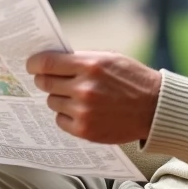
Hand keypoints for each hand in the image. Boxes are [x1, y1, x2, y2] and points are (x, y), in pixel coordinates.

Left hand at [26, 50, 161, 143]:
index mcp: (90, 66)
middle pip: (45, 83)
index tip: (32, 65)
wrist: (155, 108)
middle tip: (49, 79)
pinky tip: (80, 110)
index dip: (34, 63)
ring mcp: (84, 111)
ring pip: (52, 102)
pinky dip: (66, 115)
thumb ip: (81, 59)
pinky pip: (60, 120)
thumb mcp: (109, 58)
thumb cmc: (132, 79)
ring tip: (75, 96)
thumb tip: (53, 60)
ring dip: (59, 97)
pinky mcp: (85, 130)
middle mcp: (84, 88)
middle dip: (45, 80)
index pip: (47, 63)